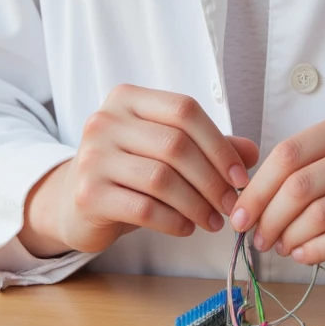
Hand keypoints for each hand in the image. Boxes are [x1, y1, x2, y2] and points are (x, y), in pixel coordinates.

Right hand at [20, 85, 258, 257]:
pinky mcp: (88, 194)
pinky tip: (187, 227)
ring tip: (213, 220)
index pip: (184, 110)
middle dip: (212, 179)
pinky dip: (174, 221)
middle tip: (231, 205)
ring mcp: (92, 156)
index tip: (240, 176)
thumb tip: (252, 152)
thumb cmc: (127, 170)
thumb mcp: (164, 149)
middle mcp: (105, 120)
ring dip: (196, 204)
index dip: (218, 143)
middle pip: (176, 145)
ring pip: (161, 178)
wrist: (72, 201)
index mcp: (127, 98)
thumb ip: (206, 145)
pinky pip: (143, 208)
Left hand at [228, 109, 324, 279]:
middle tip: (258, 238)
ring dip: (290, 237)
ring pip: (319, 214)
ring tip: (283, 247)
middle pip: (300, 185)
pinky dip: (315, 251)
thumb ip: (307, 169)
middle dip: (269, 217)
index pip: (289, 153)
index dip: (258, 187)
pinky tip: (305, 255)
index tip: (240, 214)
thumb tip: (248, 199)